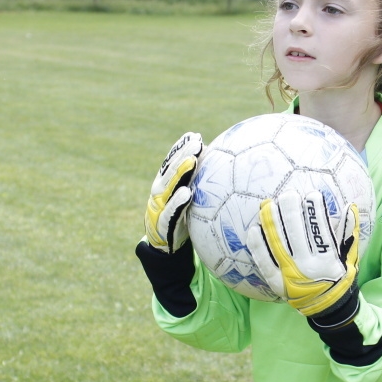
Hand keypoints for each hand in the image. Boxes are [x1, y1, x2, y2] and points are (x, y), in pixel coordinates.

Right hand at [144, 132, 201, 252]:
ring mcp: (158, 206)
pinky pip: (170, 210)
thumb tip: (223, 166)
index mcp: (165, 183)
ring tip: (193, 161)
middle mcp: (160, 191)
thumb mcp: (188, 200)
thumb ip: (198, 184)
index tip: (194, 136)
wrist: (163, 245)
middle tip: (196, 142)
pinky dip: (178, 201)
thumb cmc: (180, 218)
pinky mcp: (162, 222)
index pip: (173, 162)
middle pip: (171, 169)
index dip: (181, 148)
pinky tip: (187, 193)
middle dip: (182, 154)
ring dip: (181, 172)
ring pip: (169, 185)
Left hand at [246, 192, 359, 319]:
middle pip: (296, 234)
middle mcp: (307, 266)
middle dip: (292, 212)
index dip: (316, 212)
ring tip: (267, 205)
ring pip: (277, 244)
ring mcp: (289, 274)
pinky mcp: (275, 281)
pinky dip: (258, 245)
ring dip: (271, 223)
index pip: (321, 231)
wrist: (327, 308)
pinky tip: (253, 229)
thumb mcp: (349, 257)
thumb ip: (349, 233)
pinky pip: (264, 261)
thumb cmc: (339, 279)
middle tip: (288, 195)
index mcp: (327, 260)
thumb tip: (350, 208)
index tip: (313, 195)